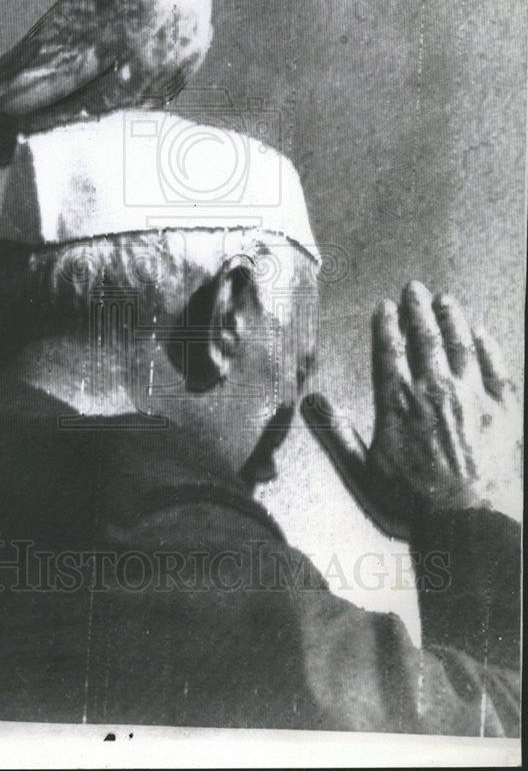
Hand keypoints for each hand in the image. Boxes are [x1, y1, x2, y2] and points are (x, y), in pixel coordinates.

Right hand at [301, 281, 521, 539]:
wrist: (471, 523)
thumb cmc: (413, 504)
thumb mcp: (362, 472)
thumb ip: (336, 434)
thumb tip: (309, 402)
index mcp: (398, 401)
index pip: (389, 349)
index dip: (386, 324)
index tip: (385, 306)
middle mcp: (434, 390)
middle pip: (425, 338)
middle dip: (419, 309)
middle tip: (415, 288)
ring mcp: (471, 396)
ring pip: (460, 345)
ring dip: (452, 318)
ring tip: (447, 299)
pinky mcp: (503, 410)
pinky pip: (494, 367)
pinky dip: (487, 347)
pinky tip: (482, 334)